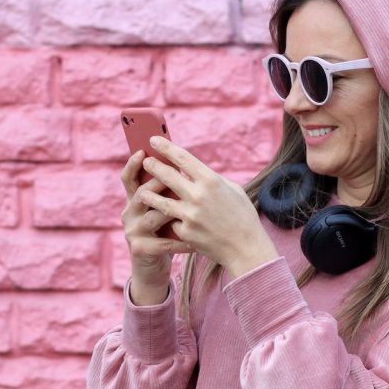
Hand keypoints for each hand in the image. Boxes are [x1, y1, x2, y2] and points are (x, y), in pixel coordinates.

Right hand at [120, 150, 194, 290]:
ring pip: (153, 216)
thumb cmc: (165, 232)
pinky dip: (182, 241)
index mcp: (135, 200)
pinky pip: (164, 242)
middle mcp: (129, 213)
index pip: (129, 177)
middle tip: (174, 176)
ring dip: (172, 212)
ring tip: (189, 209)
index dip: (133, 164)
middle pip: (142, 193)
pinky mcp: (140, 249)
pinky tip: (196, 240)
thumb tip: (186, 168)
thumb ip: (169, 192)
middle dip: (158, 183)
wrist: (153, 268)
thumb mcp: (163, 210)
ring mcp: (133, 231)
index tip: (143, 151)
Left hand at [137, 136, 279, 278]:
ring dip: (149, 194)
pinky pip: (173, 222)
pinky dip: (172, 221)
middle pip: (167, 176)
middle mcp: (198, 195)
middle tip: (146, 162)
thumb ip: (212, 180)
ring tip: (142, 191)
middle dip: (153, 166)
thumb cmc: (243, 216)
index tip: (154, 140)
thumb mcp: (233, 190)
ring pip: (160, 201)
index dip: (166, 147)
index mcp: (211, 180)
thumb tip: (196, 173)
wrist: (246, 248)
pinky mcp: (185, 232)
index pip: (182, 158)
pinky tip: (164, 221)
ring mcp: (190, 215)